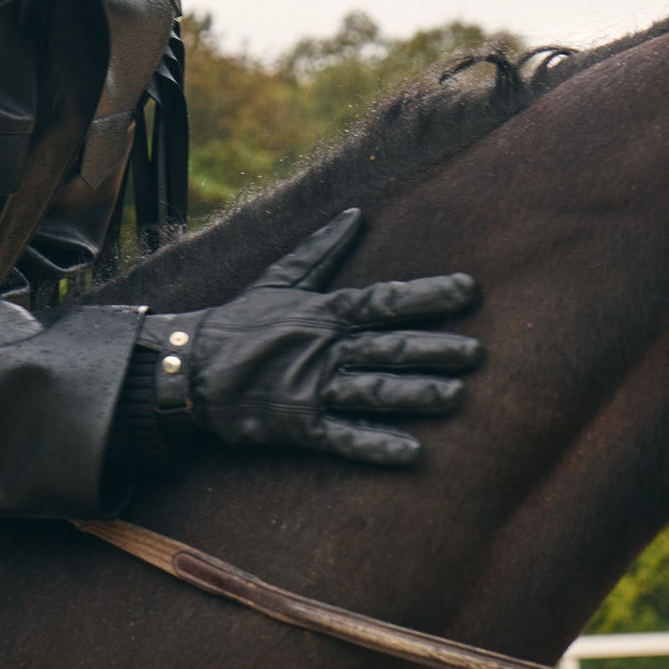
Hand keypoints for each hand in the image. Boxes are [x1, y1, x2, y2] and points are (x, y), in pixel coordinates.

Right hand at [144, 208, 482, 466]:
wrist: (191, 367)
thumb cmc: (242, 321)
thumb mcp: (280, 278)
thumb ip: (322, 250)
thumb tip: (356, 214)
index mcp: (327, 312)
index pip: (387, 299)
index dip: (429, 295)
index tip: (470, 290)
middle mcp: (327, 348)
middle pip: (390, 347)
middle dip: (436, 349)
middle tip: (478, 353)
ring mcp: (313, 387)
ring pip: (375, 390)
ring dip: (416, 394)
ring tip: (455, 397)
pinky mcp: (300, 424)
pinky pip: (343, 437)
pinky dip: (376, 446)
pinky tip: (411, 454)